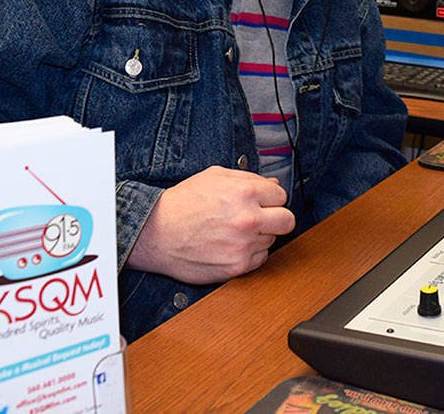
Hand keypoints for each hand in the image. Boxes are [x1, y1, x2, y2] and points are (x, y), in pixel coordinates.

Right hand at [125, 165, 295, 284]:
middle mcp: (248, 219)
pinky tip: (231, 245)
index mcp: (245, 192)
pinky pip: (261, 259)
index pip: (282, 195)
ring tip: (234, 231)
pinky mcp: (237, 267)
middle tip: (260, 218)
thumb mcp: (214, 177)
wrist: (156, 233)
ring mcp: (244, 245)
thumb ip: (248, 178)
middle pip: (287, 220)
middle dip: (277, 217)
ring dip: (260, 236)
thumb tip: (273, 184)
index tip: (261, 201)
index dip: (270, 198)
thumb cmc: (182, 203)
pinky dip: (250, 253)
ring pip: (272, 240)